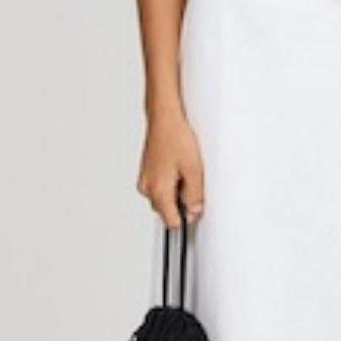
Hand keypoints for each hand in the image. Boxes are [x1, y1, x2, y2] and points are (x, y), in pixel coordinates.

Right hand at [138, 108, 205, 228]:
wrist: (164, 118)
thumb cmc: (175, 137)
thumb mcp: (194, 169)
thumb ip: (195, 195)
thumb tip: (195, 210)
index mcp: (158, 190)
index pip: (172, 221)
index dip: (187, 217)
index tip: (195, 210)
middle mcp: (147, 188)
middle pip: (167, 210)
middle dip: (181, 201)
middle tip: (191, 181)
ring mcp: (145, 180)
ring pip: (163, 198)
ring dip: (175, 190)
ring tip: (183, 169)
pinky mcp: (146, 172)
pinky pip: (159, 186)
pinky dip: (169, 181)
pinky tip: (177, 166)